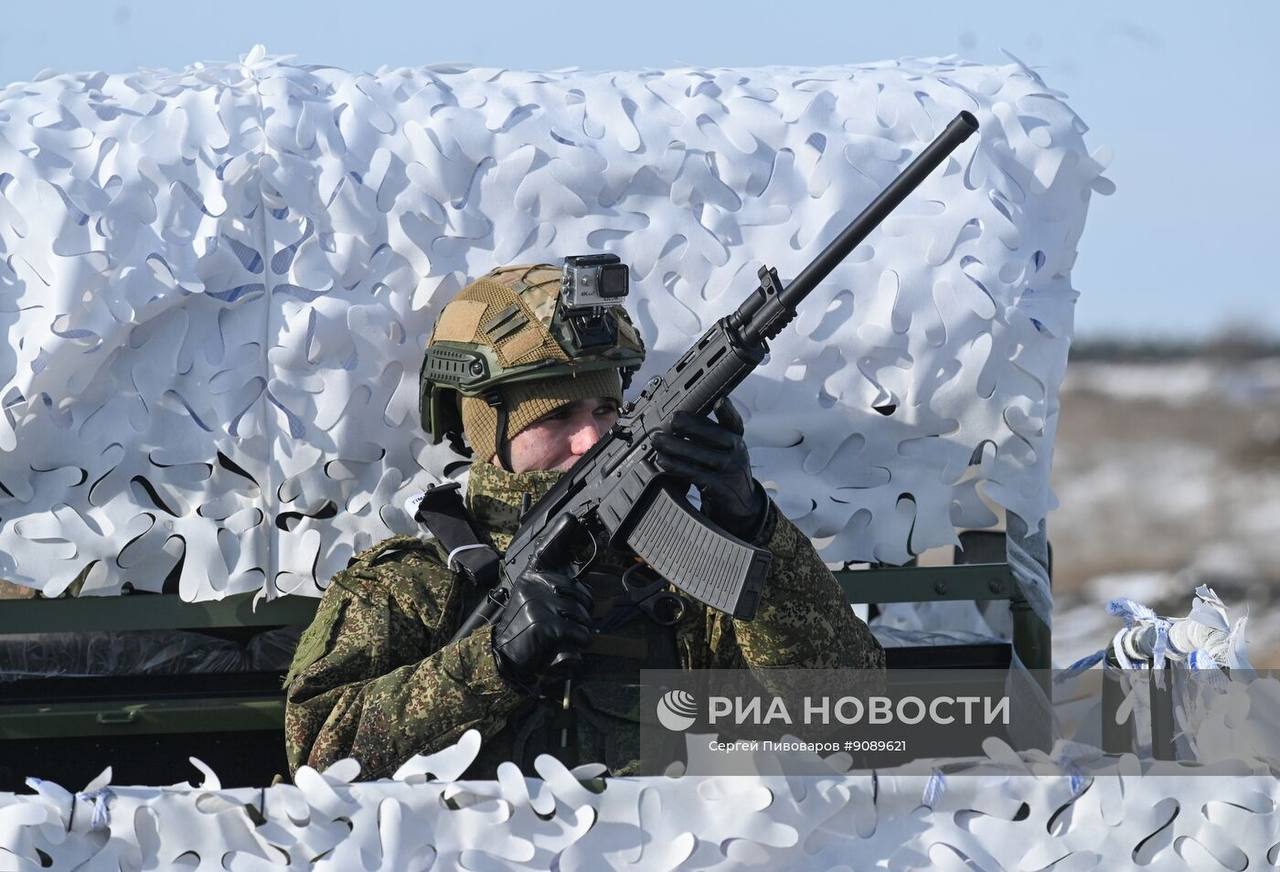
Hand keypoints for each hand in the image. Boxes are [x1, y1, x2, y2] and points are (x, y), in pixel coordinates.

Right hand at [490, 565, 592, 696]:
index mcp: (531, 578)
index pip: (567, 578)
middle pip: (577, 595)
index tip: (583, 604)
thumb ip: (550, 590)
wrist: (503, 653)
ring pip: (579, 612)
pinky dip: (581, 639)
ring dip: (583, 627)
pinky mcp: (544, 624)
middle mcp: (534, 587)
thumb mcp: (531, 601)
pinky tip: (575, 644)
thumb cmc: (522, 629)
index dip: (581, 592)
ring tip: (577, 635)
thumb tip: (587, 589)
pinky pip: (576, 630)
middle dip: (585, 611)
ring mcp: (538, 605)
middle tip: (582, 624)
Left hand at [652, 397, 768, 541]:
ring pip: (699, 453)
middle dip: (689, 425)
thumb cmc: (726, 475)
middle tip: (670, 421)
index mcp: (737, 440)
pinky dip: (676, 466)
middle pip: (712, 434)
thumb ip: (709, 438)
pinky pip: (694, 473)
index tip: (719, 401)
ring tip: (658, 440)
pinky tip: (663, 460)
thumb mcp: (724, 453)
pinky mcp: (720, 487)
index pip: (733, 422)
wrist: (742, 508)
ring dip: (674, 445)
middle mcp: (737, 452)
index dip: (727, 411)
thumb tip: (677, 422)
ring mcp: (729, 470)